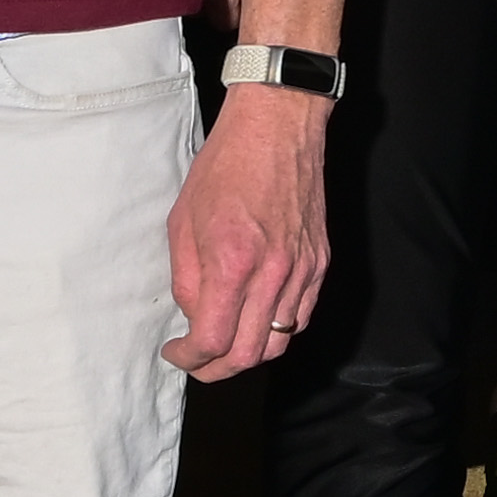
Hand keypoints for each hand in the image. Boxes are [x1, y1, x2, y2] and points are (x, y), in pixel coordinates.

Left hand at [166, 83, 333, 372]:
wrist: (278, 126)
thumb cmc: (226, 165)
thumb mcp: (183, 220)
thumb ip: (186, 278)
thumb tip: (194, 315)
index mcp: (232, 261)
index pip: (212, 339)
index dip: (189, 358)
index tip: (176, 351)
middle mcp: (273, 272)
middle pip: (250, 354)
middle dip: (217, 369)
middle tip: (197, 362)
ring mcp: (302, 269)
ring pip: (281, 341)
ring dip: (249, 353)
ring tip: (226, 344)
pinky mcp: (320, 262)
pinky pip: (301, 316)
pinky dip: (278, 330)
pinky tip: (257, 319)